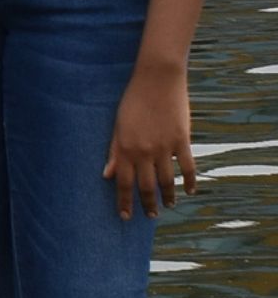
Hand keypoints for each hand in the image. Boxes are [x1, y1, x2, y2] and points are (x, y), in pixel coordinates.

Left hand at [103, 60, 196, 219]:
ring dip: (168, 196)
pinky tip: (190, 191)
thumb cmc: (133, 101)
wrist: (156, 80)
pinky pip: (188, 167)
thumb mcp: (117, 126)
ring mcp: (164, 147)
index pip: (123, 183)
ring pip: (167, 180)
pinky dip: (190, 181)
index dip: (124, 202)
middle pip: (146, 186)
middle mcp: (144, 152)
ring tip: (169, 206)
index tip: (126, 217)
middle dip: (147, 204)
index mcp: (124, 149)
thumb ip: (114, 152)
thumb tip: (106, 175)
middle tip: (151, 216)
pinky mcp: (182, 140)